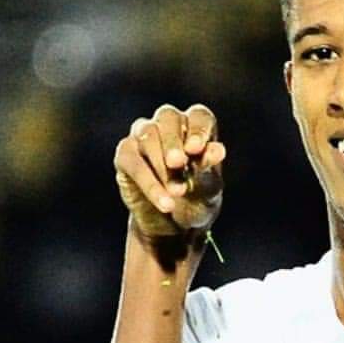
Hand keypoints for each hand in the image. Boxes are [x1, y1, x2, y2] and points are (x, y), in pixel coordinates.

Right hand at [114, 103, 225, 239]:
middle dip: (173, 141)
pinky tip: (164, 202)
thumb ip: (209, 168)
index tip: (196, 149)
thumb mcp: (208, 188)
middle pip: (168, 117)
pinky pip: (133, 161)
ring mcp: (143, 136)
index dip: (198, 130)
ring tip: (177, 193)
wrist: (174, 225)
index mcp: (196, 127)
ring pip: (147, 135)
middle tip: (178, 163)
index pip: (199, 116)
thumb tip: (218, 150)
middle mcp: (168, 124)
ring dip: (161, 165)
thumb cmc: (197, 199)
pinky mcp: (125, 155)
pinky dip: (149, 183)